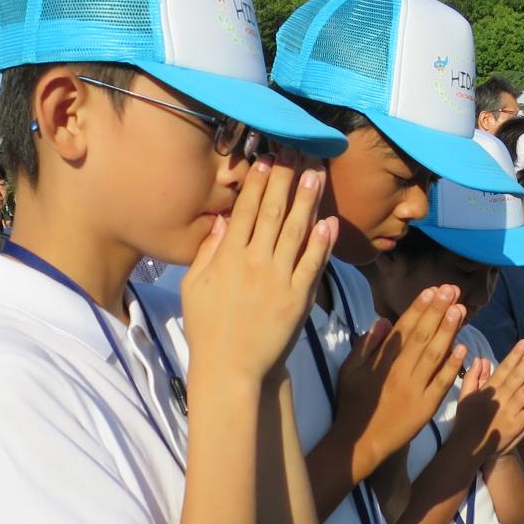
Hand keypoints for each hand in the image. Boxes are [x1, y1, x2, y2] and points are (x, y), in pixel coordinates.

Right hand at [182, 154, 332, 383]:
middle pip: (273, 213)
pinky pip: (312, 265)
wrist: (230, 369)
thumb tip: (222, 222)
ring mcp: (278, 280)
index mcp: (227, 258)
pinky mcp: (297, 299)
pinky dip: (321, 243)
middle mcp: (254, 263)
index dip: (257, 184)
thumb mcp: (195, 287)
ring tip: (316, 175)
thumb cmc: (208, 330)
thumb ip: (207, 252)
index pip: (246, 211)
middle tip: (296, 154)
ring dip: (307, 201)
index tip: (266, 161)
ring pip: (296, 232)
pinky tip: (329, 222)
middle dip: (285, 180)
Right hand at [333, 284, 468, 465]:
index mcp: (381, 362)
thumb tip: (383, 321)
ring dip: (448, 331)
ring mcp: (414, 390)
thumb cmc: (353, 405)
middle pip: (421, 337)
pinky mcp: (426, 408)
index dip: (418, 309)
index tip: (431, 290)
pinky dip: (452, 366)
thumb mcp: (350, 372)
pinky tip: (463, 347)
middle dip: (438, 312)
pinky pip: (441, 383)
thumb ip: (366, 346)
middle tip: (451, 290)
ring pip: (434, 356)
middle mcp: (399, 372)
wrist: (361, 442)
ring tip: (460, 310)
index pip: (403, 330)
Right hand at [451, 340, 523, 458]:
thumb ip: (472, 377)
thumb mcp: (465, 396)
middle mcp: (500, 400)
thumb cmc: (467, 419)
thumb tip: (480, 359)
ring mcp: (510, 414)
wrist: (468, 447)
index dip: (516, 355)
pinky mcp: (517, 428)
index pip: (504, 369)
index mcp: (488, 391)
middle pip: (518, 378)